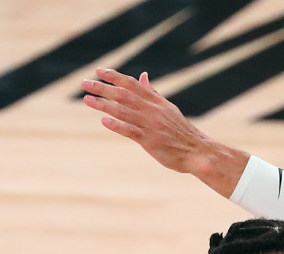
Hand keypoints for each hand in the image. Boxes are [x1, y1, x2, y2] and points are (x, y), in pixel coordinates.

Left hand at [82, 68, 209, 173]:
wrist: (198, 151)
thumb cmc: (181, 131)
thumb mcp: (168, 108)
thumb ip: (153, 93)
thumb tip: (142, 76)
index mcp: (157, 102)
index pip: (133, 84)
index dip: (115, 77)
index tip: (99, 71)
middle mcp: (153, 111)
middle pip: (124, 95)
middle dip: (103, 88)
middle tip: (85, 83)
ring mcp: (151, 126)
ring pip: (124, 111)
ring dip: (104, 104)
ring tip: (87, 99)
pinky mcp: (151, 142)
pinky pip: (131, 132)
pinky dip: (118, 125)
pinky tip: (104, 120)